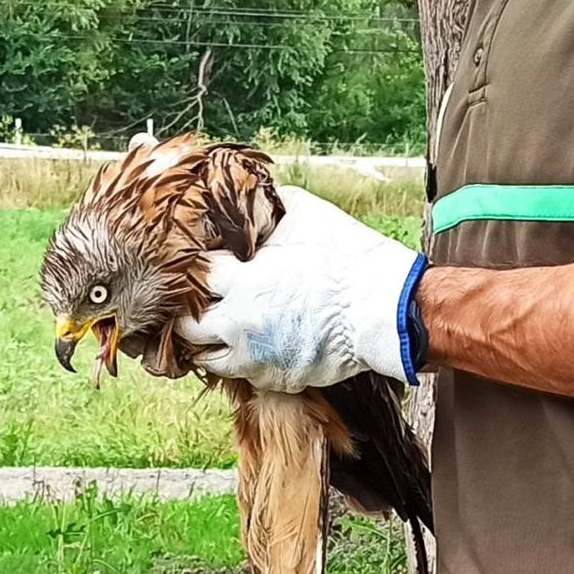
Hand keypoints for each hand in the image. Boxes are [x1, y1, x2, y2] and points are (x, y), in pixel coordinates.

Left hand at [177, 186, 427, 392]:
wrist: (386, 311)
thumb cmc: (350, 261)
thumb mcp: (307, 216)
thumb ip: (271, 205)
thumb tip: (256, 194)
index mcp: (241, 283)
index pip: (192, 277)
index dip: (197, 267)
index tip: (210, 261)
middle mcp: (240, 325)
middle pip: (187, 326)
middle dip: (190, 311)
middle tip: (202, 300)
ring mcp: (256, 359)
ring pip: (207, 359)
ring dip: (209, 343)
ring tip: (221, 327)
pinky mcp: (277, 380)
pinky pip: (243, 376)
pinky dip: (241, 361)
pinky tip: (252, 346)